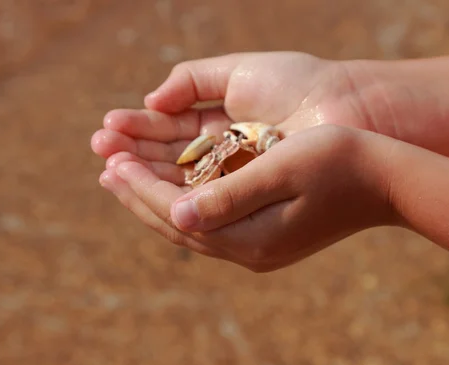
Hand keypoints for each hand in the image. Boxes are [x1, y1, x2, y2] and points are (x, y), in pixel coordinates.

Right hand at [91, 51, 388, 187]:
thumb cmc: (301, 86)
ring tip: (109, 168)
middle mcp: (227, 161)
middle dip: (133, 157)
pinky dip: (174, 197)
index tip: (107, 132)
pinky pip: (205, 204)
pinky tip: (144, 187)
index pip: (171, 137)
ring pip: (182, 186)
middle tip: (98, 150)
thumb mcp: (241, 73)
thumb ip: (194, 80)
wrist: (350, 109)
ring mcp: (239, 185)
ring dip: (144, 178)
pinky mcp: (251, 206)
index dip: (139, 135)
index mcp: (224, 128)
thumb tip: (152, 101)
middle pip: (170, 164)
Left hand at [100, 125, 393, 271]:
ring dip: (155, 200)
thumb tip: (177, 216)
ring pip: (190, 225)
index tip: (113, 163)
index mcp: (251, 238)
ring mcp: (257, 246)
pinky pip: (209, 221)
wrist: (385, 180)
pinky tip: (169, 188)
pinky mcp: (264, 234)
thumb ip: (229, 195)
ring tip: (124, 178)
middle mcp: (249, 250)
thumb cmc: (340, 162)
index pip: (179, 214)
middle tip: (106, 169)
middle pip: (178, 225)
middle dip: (139, 196)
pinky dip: (181, 202)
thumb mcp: (283, 170)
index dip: (142, 188)